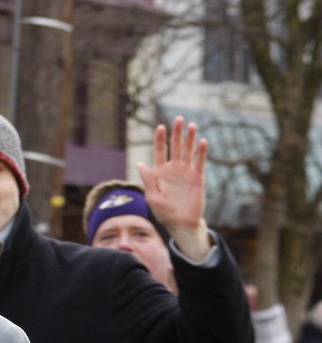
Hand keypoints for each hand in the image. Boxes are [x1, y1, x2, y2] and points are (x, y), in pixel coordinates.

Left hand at [137, 116, 210, 258]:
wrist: (180, 223)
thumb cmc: (163, 212)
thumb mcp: (152, 196)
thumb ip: (148, 180)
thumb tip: (140, 163)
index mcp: (160, 171)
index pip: (159, 151)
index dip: (160, 139)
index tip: (160, 127)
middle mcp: (173, 169)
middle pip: (175, 146)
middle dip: (177, 133)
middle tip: (179, 119)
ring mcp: (186, 172)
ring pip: (189, 151)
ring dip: (190, 139)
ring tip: (192, 125)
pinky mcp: (198, 178)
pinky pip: (200, 162)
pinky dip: (201, 152)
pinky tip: (202, 142)